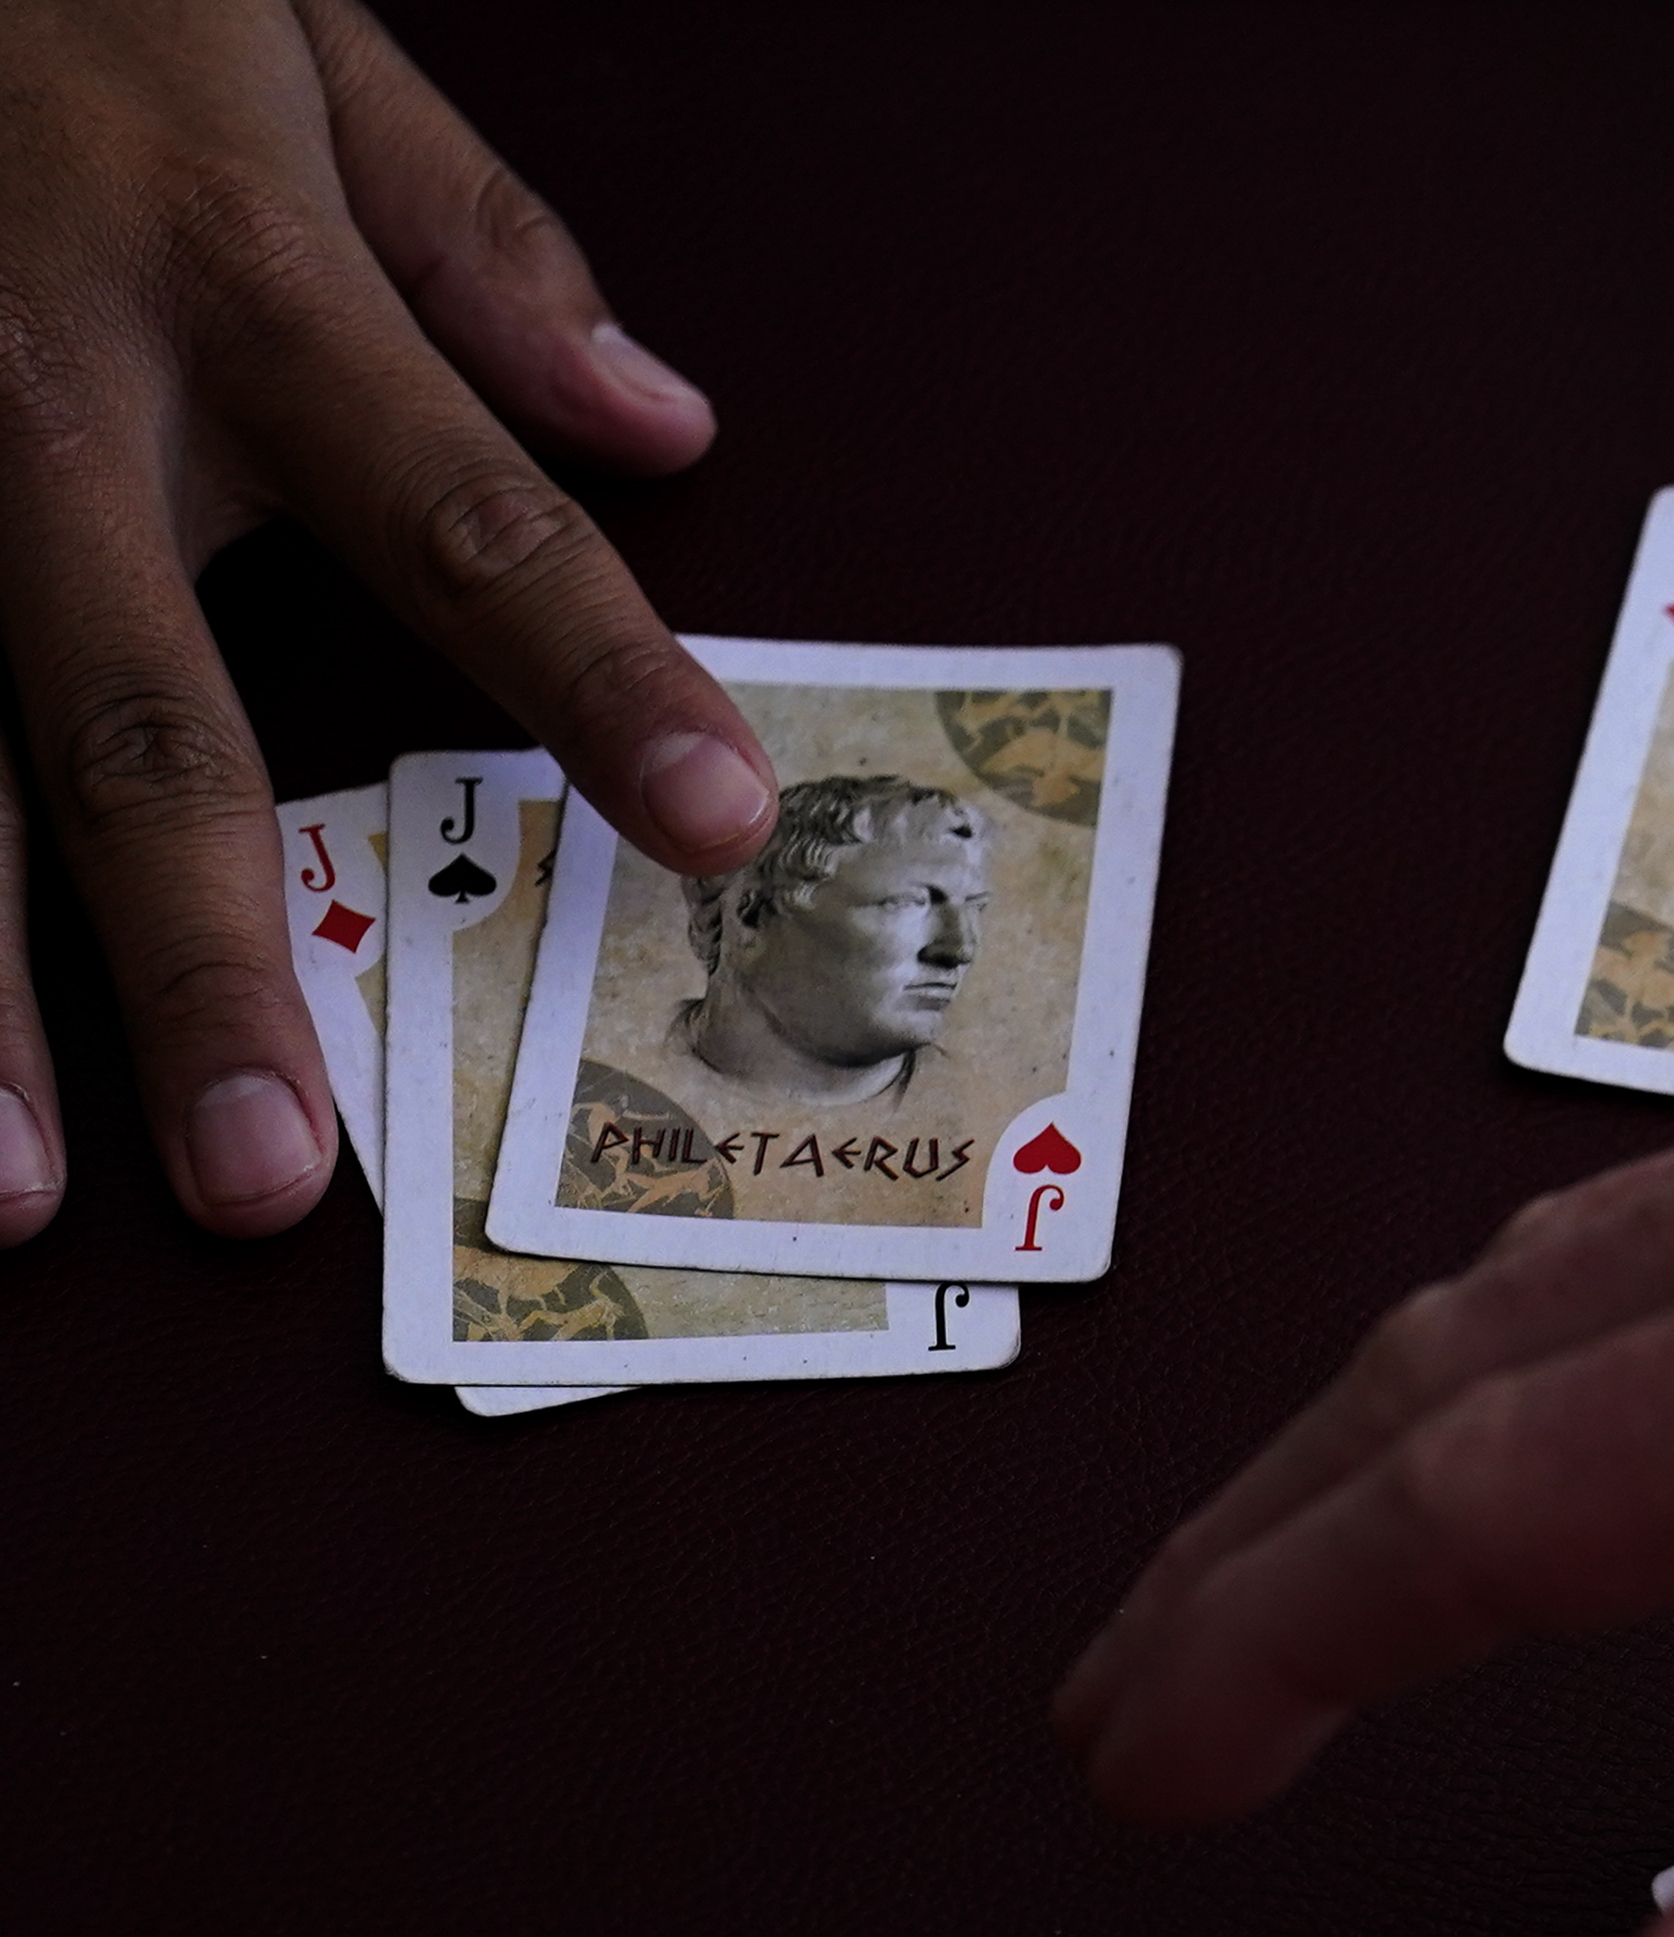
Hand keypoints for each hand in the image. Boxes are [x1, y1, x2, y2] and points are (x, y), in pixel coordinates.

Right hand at [0, 0, 774, 1245]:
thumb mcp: (292, 32)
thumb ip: (478, 239)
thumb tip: (665, 422)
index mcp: (230, 276)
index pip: (463, 511)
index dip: (597, 675)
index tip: (714, 826)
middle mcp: (39, 395)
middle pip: (138, 718)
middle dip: (204, 961)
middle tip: (269, 1180)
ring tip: (8, 1195)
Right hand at [1058, 999, 1673, 1936]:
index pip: (1486, 1503)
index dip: (1270, 1649)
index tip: (1125, 1773)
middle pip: (1486, 1353)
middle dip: (1279, 1541)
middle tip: (1135, 1714)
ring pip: (1595, 1265)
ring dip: (1416, 1434)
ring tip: (1303, 1596)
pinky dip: (1579, 1350)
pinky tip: (1595, 1443)